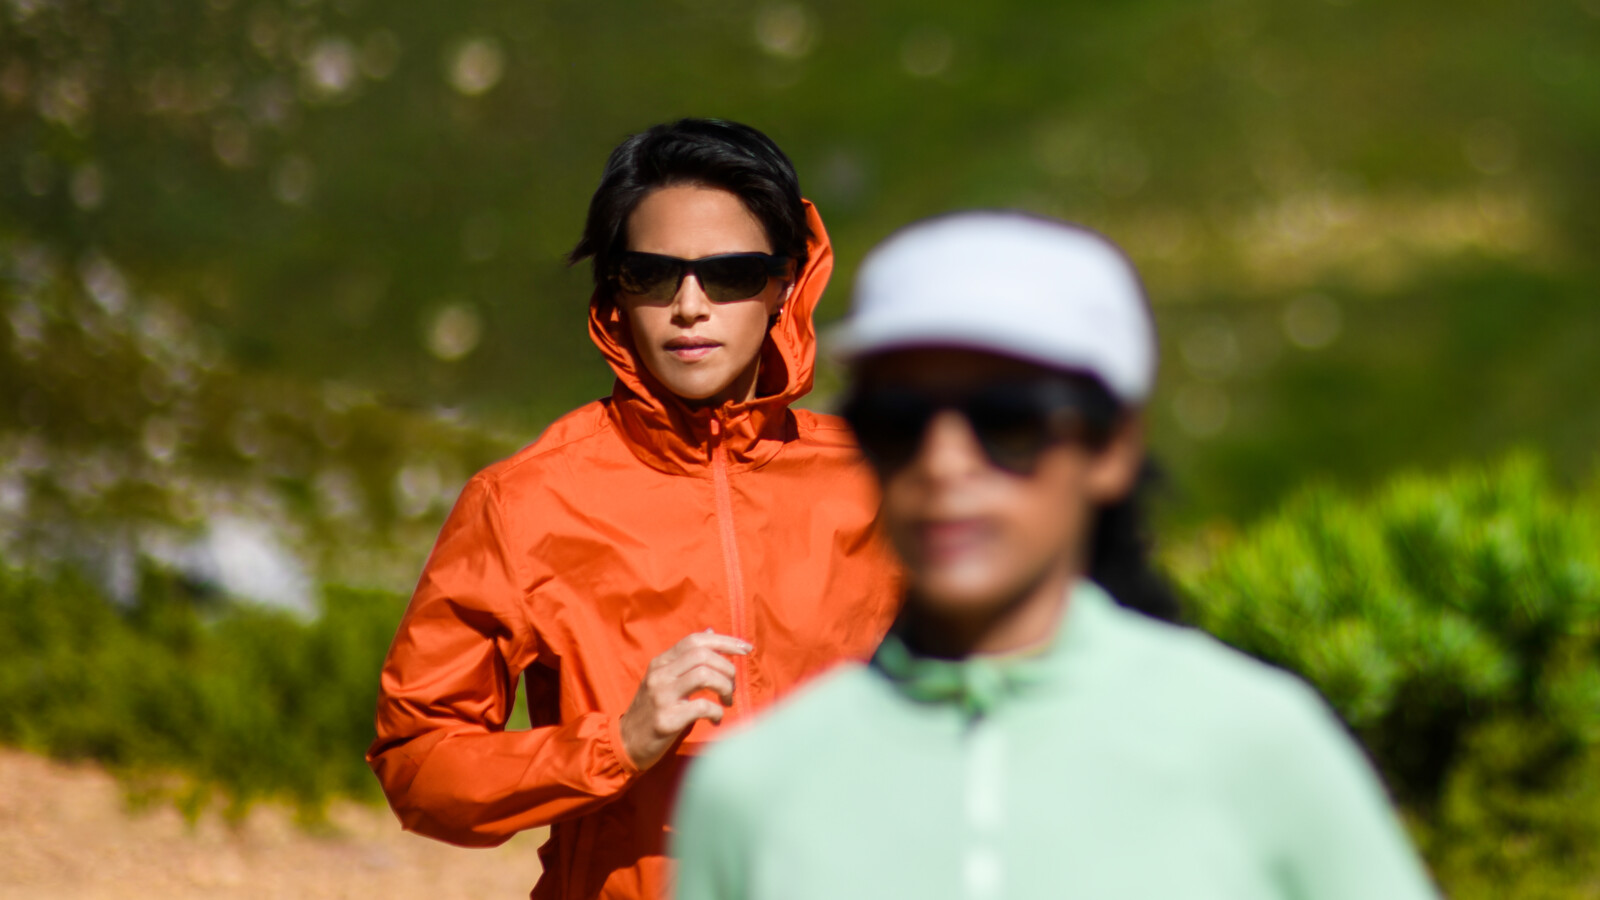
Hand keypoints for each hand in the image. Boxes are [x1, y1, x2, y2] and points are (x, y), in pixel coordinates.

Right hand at [618, 630, 751, 771]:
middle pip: (703, 655)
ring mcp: (661, 697)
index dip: (724, 641)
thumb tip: (711, 631)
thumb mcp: (666, 679)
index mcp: (661, 662)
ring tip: (727, 701)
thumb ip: (687, 658)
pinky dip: (717, 712)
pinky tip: (716, 719)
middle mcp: (659, 675)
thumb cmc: (653, 711)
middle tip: (732, 687)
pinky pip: (701, 707)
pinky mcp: (666, 720)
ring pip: (704, 676)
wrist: (626, 743)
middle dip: (728, 669)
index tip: (746, 649)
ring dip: (725, 687)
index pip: (695, 640)